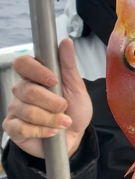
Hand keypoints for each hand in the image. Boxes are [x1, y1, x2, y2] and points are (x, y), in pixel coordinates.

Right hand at [2, 38, 91, 158]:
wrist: (75, 137)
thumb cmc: (75, 110)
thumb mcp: (77, 87)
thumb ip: (68, 65)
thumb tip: (65, 41)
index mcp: (36, 77)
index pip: (22, 63)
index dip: (36, 70)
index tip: (54, 80)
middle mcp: (22, 91)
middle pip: (26, 90)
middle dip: (52, 102)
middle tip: (64, 108)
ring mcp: (15, 109)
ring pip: (26, 110)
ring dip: (51, 119)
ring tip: (62, 122)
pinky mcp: (12, 127)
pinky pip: (21, 127)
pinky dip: (42, 131)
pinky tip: (51, 132)